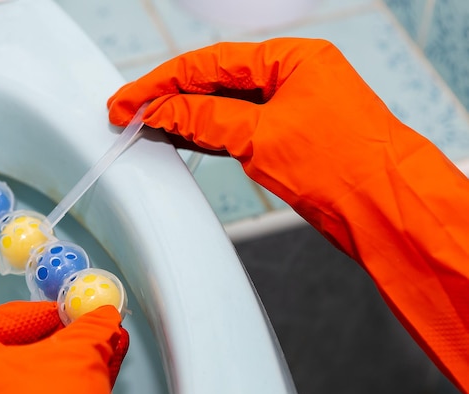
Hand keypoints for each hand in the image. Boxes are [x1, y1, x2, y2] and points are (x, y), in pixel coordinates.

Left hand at [0, 301, 128, 393]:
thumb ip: (91, 330)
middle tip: (81, 332)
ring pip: (26, 381)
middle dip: (56, 339)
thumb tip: (101, 317)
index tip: (58, 314)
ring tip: (99, 354)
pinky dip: (61, 389)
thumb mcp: (77, 359)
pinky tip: (94, 382)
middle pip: (9, 350)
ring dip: (65, 364)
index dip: (24, 313)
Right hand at [108, 39, 468, 393]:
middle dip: (170, 97)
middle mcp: (290, 79)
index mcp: (292, 60)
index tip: (131, 98)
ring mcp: (288, 110)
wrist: (385, 212)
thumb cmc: (346, 166)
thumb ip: (206, 121)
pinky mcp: (286, 141)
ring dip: (185, 117)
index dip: (164, 81)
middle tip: (128, 111)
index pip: (212, 63)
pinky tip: (179, 137)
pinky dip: (206, 136)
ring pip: (224, 108)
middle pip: (216, 82)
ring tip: (144, 125)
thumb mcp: (262, 137)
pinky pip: (236, 131)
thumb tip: (162, 111)